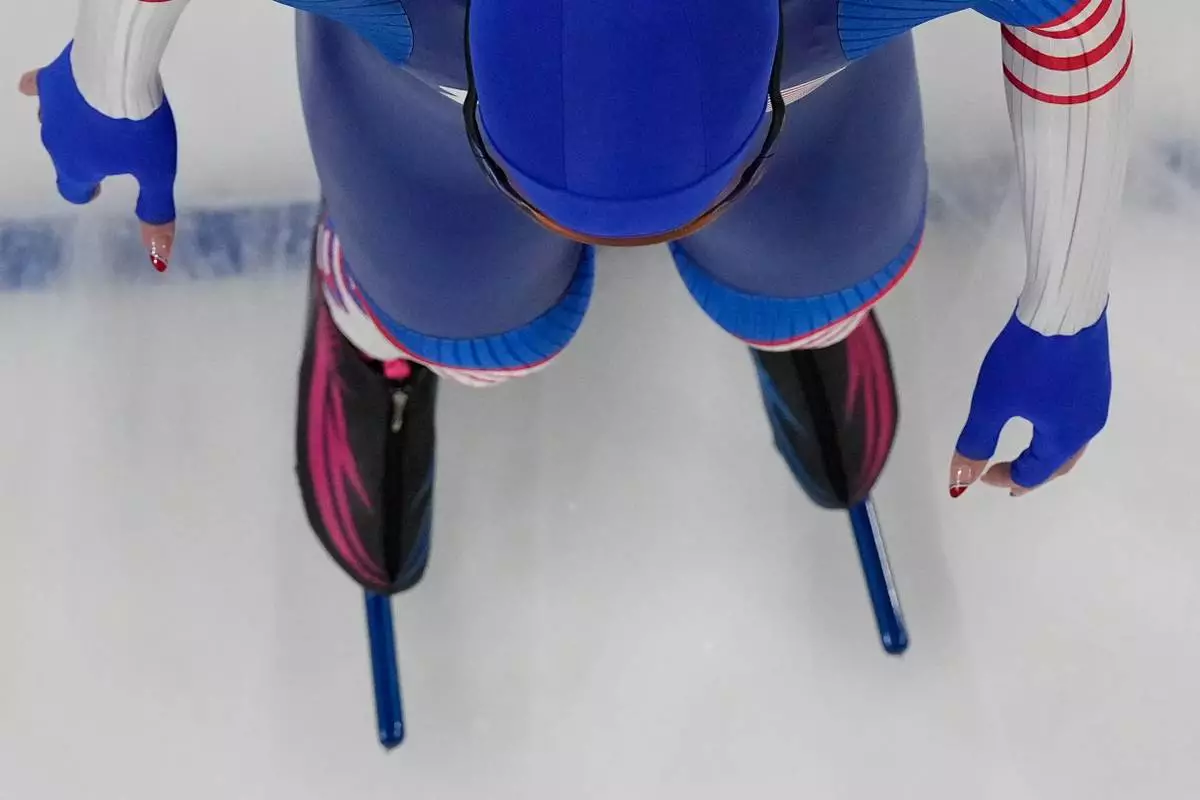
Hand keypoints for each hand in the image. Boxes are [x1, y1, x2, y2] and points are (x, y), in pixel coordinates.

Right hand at [19, 44, 177, 271]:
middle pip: (64, 155)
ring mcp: (49, 107)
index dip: (85, 191)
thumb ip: (155, 211)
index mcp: (77, 167)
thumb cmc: (138, 127)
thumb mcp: (156, 173)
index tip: (95, 189)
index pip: (73, 189)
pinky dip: (42, 89)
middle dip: (82, 156)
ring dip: (70, 124)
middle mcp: (55, 140)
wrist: (118, 69)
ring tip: (94, 117)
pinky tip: (37, 87)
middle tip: (106, 149)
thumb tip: (159, 257)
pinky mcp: (51, 76)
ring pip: (54, 122)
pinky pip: (41, 86)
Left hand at [949, 309, 1111, 496]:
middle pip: (1059, 462)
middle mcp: (1088, 424)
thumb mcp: (992, 403)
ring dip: (1047, 454)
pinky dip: (1058, 432)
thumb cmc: (1027, 360)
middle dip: (1032, 472)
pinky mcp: (1096, 377)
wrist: (1064, 307)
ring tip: (1028, 454)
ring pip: (1071, 442)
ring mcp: (1096, 399)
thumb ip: (976, 443)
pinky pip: (1077, 418)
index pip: (1034, 473)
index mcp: (1065, 437)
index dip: (1004, 479)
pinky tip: (1046, 419)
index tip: (980, 475)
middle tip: (1008, 479)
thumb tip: (959, 483)